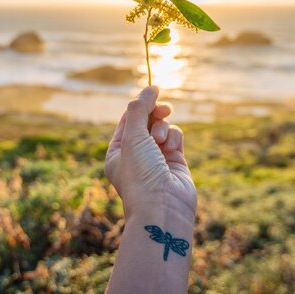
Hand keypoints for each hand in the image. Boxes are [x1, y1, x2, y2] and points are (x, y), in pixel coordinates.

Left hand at [105, 86, 196, 222]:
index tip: (153, 92)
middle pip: (147, 122)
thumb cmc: (140, 174)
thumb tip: (150, 87)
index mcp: (117, 152)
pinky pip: (176, 138)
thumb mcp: (133, 137)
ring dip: (164, 129)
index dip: (140, 106)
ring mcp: (157, 159)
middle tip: (163, 109)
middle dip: (155, 114)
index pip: (128, 120)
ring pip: (164, 128)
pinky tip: (172, 150)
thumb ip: (140, 110)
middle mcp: (136, 156)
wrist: (162, 208)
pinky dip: (175, 139)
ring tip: (162, 141)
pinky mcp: (176, 162)